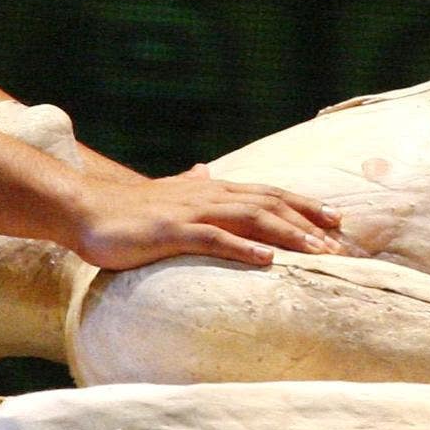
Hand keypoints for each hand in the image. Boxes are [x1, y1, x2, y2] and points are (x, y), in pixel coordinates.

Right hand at [68, 167, 343, 271]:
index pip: (270, 195)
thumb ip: (192, 184)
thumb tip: (205, 170)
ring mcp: (191, 213)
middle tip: (343, 245)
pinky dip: (243, 248)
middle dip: (310, 224)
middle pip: (271, 205)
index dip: (306, 206)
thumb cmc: (129, 210)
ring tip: (320, 253)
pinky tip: (267, 259)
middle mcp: (209, 196)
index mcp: (212, 190)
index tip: (338, 222)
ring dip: (289, 235)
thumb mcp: (169, 196)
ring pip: (251, 220)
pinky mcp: (171, 232)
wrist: (85, 210)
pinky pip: (213, 239)